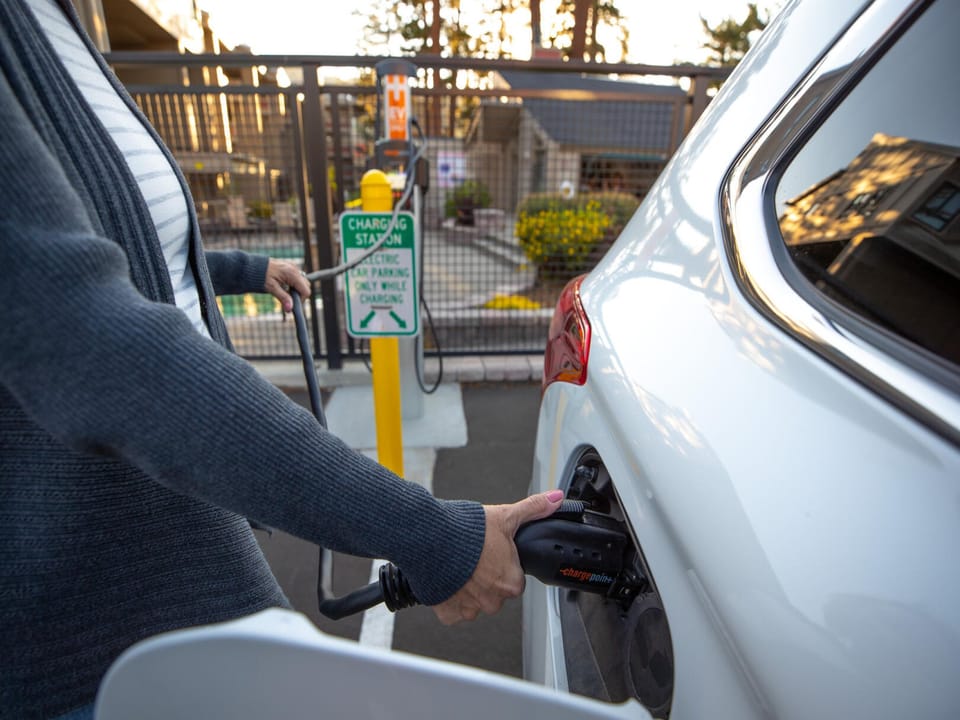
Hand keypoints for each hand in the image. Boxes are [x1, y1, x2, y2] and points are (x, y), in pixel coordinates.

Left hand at [263, 259, 310, 311]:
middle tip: (288, 299)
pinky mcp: (289, 267)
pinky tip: (284, 286)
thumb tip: (290, 309)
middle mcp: (294, 269)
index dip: (300, 300)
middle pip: (306, 286)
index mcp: (292, 274)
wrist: (251, 266)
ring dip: (296, 289)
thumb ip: (283, 298)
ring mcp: (292, 267)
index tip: (291, 304)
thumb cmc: (260, 275)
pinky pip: (296, 278)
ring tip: (284, 292)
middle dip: (299, 295)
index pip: (306, 291)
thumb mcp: (271, 288)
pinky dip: (293, 284)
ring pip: (302, 282)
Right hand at [432, 489, 564, 624]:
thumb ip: (533, 509)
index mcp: (511, 583)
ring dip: (468, 588)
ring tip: (459, 566)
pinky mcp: (448, 613)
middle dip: (486, 578)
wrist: (429, 540)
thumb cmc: (466, 531)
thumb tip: (555, 499)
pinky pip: (453, 611)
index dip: (503, 564)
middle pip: (495, 592)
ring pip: (474, 602)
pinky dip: (450, 597)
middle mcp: (493, 601)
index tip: (492, 554)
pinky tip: (448, 578)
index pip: (515, 578)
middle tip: (475, 558)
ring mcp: (470, 609)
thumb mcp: (505, 516)